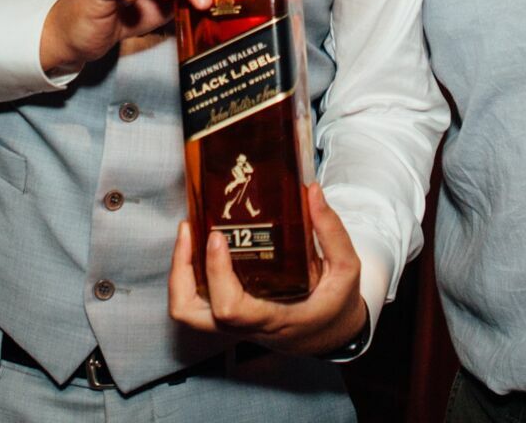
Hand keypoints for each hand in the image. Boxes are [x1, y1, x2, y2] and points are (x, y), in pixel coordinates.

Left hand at [168, 184, 367, 356]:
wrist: (329, 333)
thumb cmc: (335, 304)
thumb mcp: (346, 270)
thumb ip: (331, 231)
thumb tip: (312, 192)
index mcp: (273, 317)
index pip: (230, 308)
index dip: (216, 273)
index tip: (217, 238)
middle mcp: (245, 324)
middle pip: (190, 314)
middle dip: (180, 271)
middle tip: (189, 231)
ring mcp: (232, 322)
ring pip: (186, 310)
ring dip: (179, 273)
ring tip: (188, 234)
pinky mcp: (228, 316)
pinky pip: (196, 302)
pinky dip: (188, 275)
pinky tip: (199, 246)